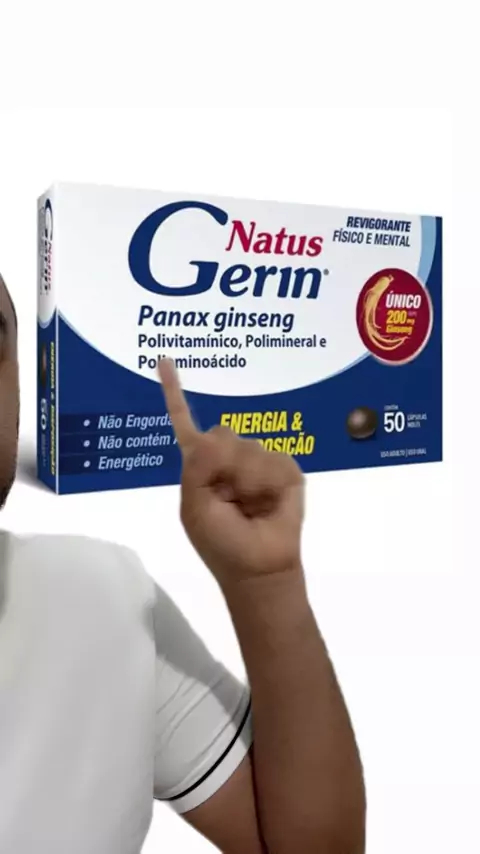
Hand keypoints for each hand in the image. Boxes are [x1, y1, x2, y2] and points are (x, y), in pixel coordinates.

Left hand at [158, 359, 304, 585]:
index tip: (163, 360)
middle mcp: (229, 457)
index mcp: (201, 465)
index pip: (185, 423)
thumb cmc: (222, 543)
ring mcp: (258, 461)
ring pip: (250, 447)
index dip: (174, 393)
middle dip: (224, 466)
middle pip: (222, 432)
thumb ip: (198, 467)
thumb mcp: (195, 507)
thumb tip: (217, 433)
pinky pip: (275, 460)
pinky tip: (270, 503)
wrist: (260, 567)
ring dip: (248, 483)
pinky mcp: (286, 469)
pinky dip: (269, 485)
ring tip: (251, 506)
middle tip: (229, 499)